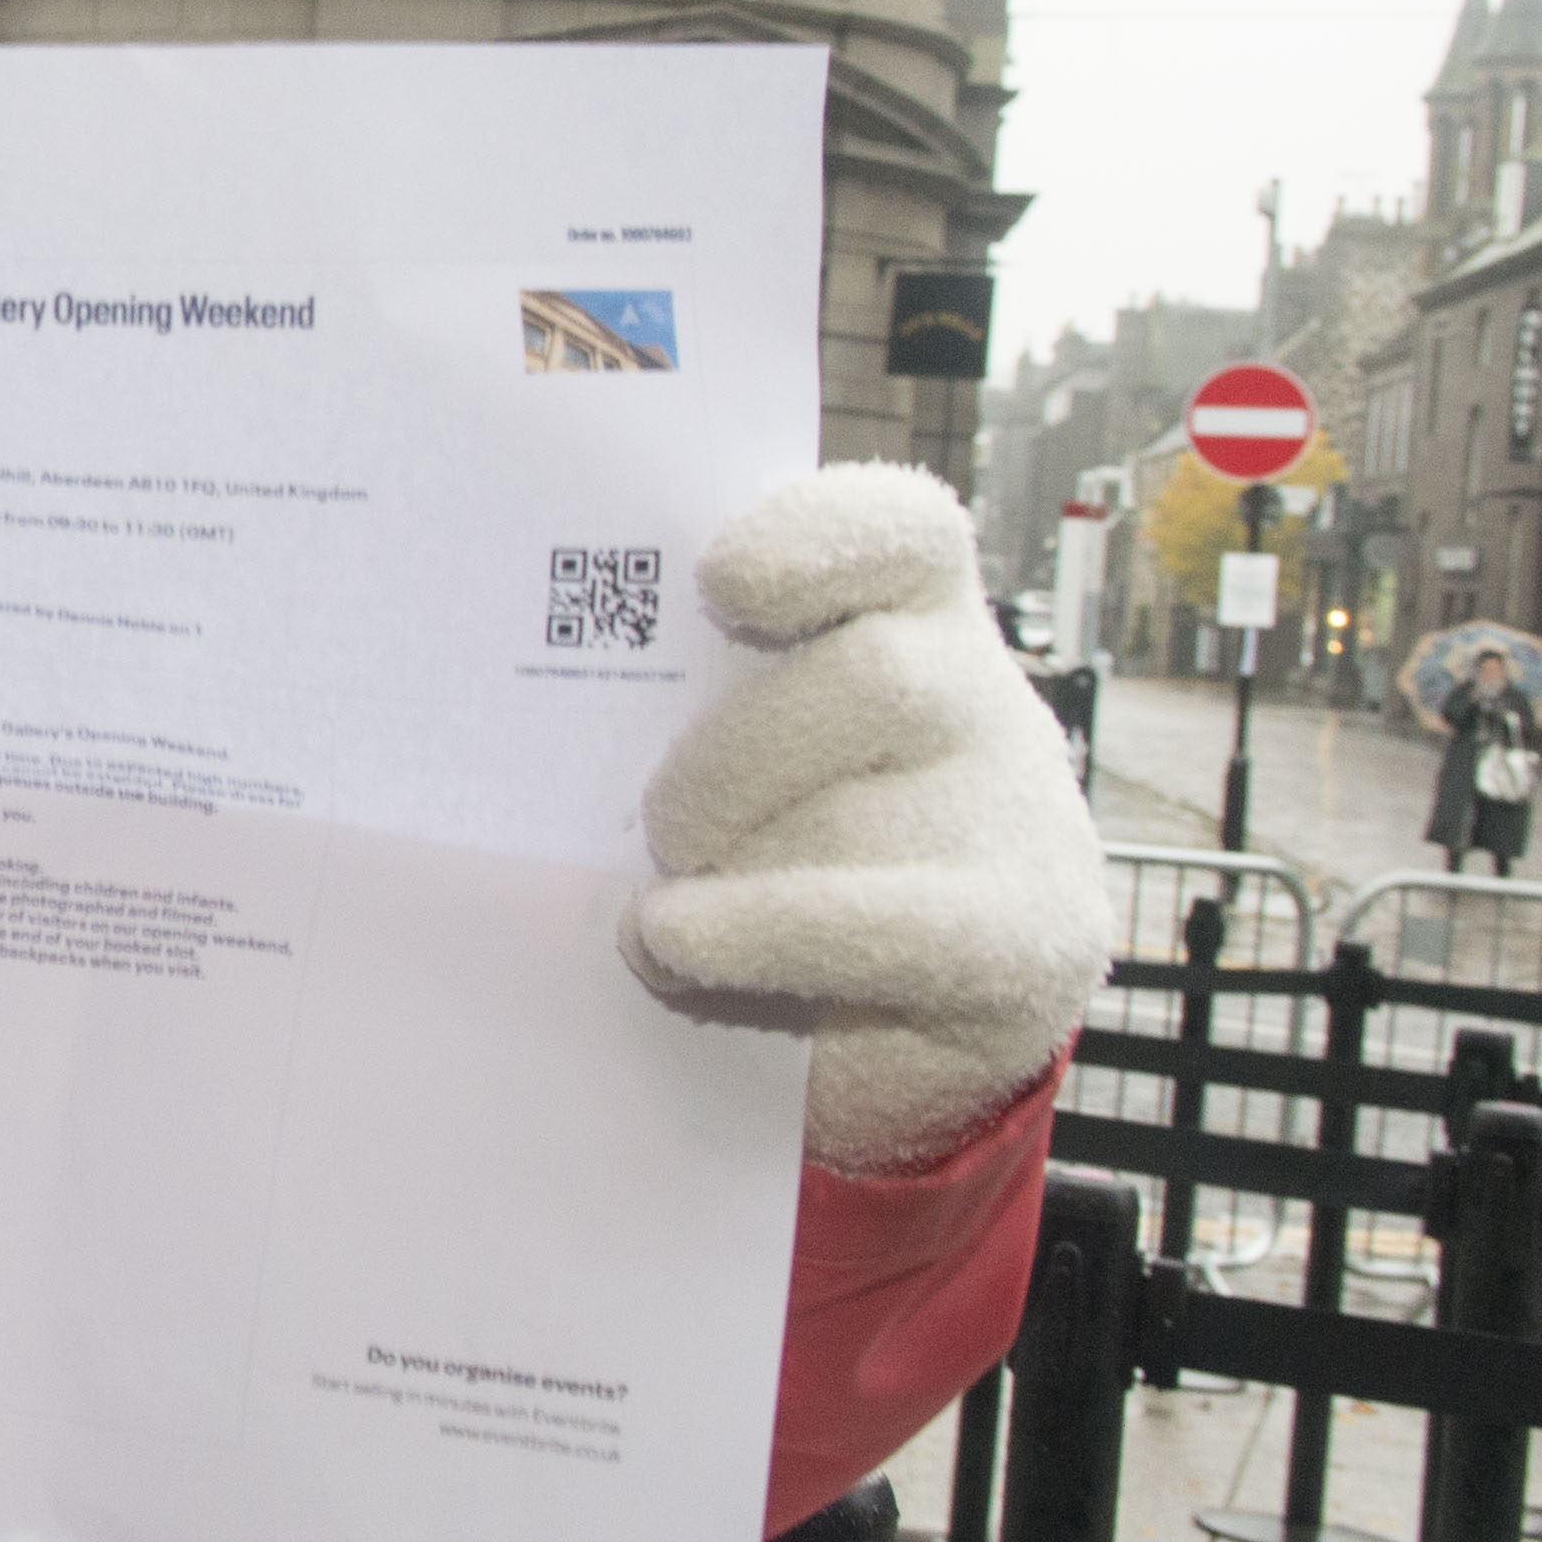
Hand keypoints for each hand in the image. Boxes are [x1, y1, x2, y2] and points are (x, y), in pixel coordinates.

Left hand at [621, 463, 1103, 1172]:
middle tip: (655, 826)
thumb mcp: (729, 741)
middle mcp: (974, 695)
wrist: (897, 1007)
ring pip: (867, 803)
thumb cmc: (774, 836)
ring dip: (733, 852)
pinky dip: (758, 935)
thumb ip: (670, 696)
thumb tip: (515, 695)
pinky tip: (674, 945)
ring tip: (655, 903)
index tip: (722, 578)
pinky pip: (887, 926)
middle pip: (872, 676)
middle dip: (731, 758)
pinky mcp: (1025, 940)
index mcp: (901, 616)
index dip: (817, 540)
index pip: (899, 534)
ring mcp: (1011, 816)